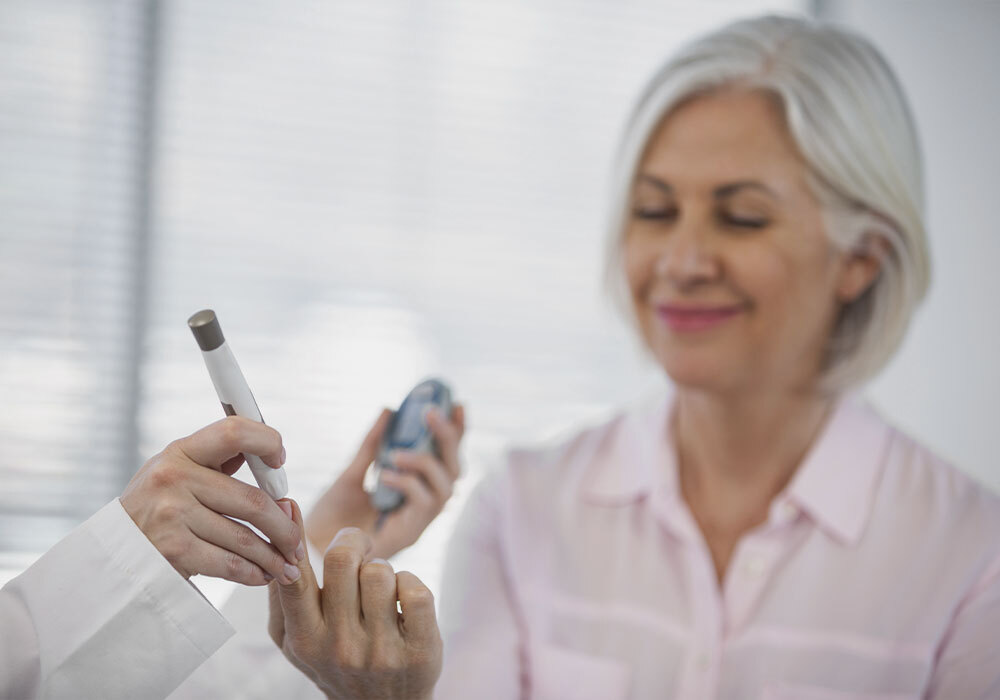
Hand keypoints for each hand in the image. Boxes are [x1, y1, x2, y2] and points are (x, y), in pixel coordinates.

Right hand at [120, 416, 303, 585]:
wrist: (108, 558)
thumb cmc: (151, 510)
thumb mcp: (172, 473)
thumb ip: (213, 462)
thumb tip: (264, 454)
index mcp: (180, 451)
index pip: (233, 432)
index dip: (267, 442)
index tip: (281, 462)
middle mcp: (174, 478)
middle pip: (252, 500)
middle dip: (283, 526)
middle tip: (296, 542)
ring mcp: (172, 515)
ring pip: (246, 538)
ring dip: (274, 556)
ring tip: (287, 565)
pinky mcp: (173, 551)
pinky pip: (231, 564)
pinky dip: (254, 573)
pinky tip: (263, 576)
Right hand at [269, 502, 441, 699]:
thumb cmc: (336, 662)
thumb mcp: (297, 642)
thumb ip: (282, 600)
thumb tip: (277, 544)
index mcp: (304, 639)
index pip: (293, 580)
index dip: (292, 536)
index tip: (289, 503)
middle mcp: (339, 647)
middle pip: (343, 559)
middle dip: (355, 542)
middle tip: (360, 550)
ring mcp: (380, 652)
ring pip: (381, 571)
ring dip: (384, 569)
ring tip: (381, 588)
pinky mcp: (420, 652)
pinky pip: (416, 589)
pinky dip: (411, 583)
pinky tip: (404, 600)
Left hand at [307, 404, 465, 558]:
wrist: (307, 553)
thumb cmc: (330, 519)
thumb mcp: (353, 474)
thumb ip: (373, 445)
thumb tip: (389, 410)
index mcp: (415, 492)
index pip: (446, 458)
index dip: (456, 432)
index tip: (456, 403)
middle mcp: (423, 508)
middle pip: (455, 471)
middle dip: (448, 438)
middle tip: (430, 413)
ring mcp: (418, 524)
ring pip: (446, 489)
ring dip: (425, 463)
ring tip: (395, 453)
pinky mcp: (408, 537)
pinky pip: (424, 506)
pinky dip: (408, 484)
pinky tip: (384, 475)